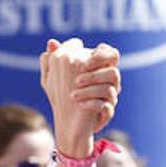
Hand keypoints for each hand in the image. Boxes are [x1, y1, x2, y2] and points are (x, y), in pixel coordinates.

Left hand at [40, 39, 120, 156]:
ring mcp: (109, 98)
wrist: (67, 123)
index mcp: (99, 68)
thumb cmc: (62, 95)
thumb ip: (53, 59)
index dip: (100, 55)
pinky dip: (92, 104)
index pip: (110, 53)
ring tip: (72, 95)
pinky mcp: (107, 113)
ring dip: (91, 90)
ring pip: (111, 89)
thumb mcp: (53, 77)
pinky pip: (107, 107)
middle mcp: (108, 82)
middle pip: (114, 71)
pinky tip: (78, 103)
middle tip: (76, 80)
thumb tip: (51, 43)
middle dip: (96, 74)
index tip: (82, 64)